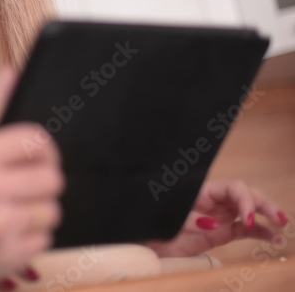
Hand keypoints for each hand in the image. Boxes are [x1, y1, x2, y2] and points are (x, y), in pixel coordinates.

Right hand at [0, 68, 63, 290]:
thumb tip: (10, 75)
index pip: (37, 141)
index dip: (40, 148)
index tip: (33, 155)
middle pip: (52, 177)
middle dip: (41, 179)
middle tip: (23, 183)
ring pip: (51, 211)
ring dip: (36, 210)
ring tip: (11, 208)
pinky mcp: (4, 258)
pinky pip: (43, 240)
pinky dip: (29, 237)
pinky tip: (4, 232)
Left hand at [144, 179, 289, 256]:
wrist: (148, 241)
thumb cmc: (154, 224)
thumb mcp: (168, 220)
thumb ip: (189, 221)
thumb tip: (214, 224)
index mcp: (202, 191)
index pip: (232, 188)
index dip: (244, 200)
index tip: (245, 219)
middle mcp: (214, 201)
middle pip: (245, 196)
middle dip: (263, 205)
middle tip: (280, 219)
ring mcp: (220, 216)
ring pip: (249, 211)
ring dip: (266, 216)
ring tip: (282, 226)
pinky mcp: (222, 232)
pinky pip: (246, 229)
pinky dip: (260, 232)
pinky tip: (273, 239)